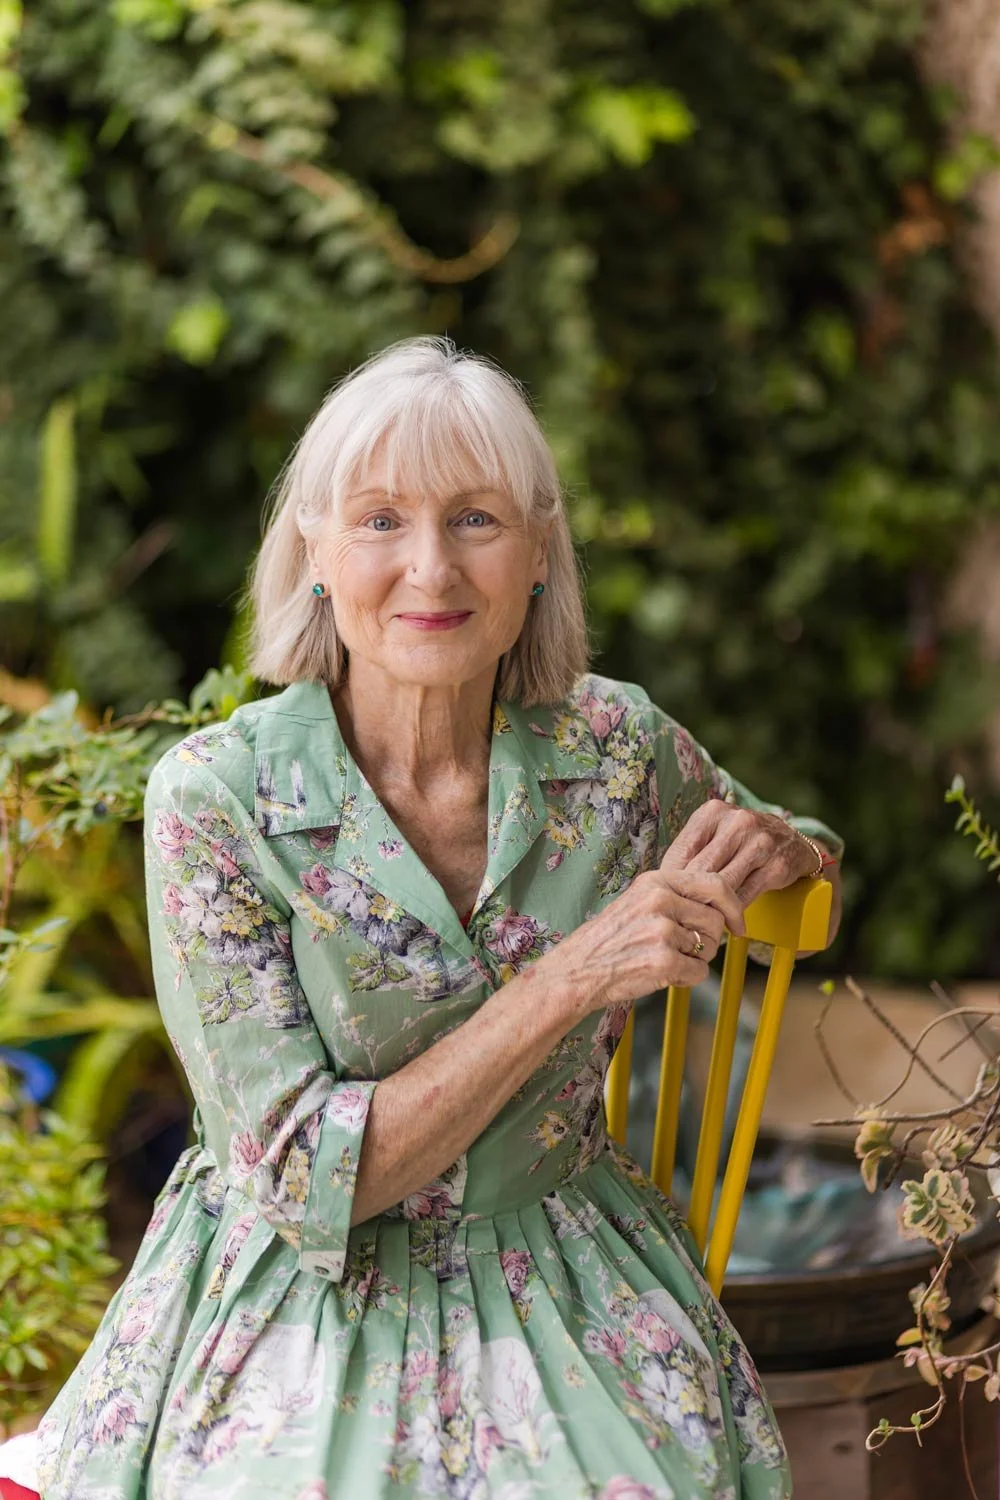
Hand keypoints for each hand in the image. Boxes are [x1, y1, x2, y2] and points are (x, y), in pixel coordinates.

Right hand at [541, 866, 746, 1016]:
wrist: (577, 970)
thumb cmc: (610, 939)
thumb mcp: (639, 900)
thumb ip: (677, 896)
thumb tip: (721, 905)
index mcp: (657, 881)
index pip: (716, 884)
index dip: (733, 906)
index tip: (738, 924)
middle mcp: (661, 901)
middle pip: (716, 922)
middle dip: (707, 941)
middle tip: (682, 949)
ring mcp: (662, 932)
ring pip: (709, 949)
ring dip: (694, 960)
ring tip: (664, 959)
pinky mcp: (663, 962)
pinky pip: (699, 973)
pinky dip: (686, 979)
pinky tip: (661, 974)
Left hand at [662, 800, 819, 904]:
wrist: (790, 841)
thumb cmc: (740, 839)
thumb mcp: (714, 833)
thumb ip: (689, 851)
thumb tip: (660, 881)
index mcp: (714, 812)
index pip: (683, 850)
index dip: (671, 877)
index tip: (666, 896)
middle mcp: (738, 823)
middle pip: (702, 869)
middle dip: (689, 893)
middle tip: (678, 913)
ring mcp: (760, 843)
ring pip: (723, 884)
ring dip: (710, 904)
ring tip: (698, 919)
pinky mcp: (776, 867)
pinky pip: (745, 895)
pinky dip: (731, 910)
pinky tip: (723, 918)